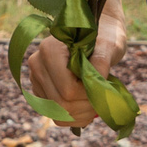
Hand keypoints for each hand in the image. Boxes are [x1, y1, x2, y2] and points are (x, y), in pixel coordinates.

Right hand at [24, 0, 127, 127]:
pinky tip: (86, 103)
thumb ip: (102, 62)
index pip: (68, 90)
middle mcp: (37, 64)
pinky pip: (56, 114)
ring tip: (96, 99)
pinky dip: (75, 116)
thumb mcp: (110, 44)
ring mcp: (36, 78)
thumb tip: (95, 83)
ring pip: (58, 114)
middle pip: (62, 106)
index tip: (104, 83)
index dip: (90, 94)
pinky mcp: (40, 89)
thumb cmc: (105, 34)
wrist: (97, 30)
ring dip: (82, 114)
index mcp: (49, 50)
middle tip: (104, 95)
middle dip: (88, 107)